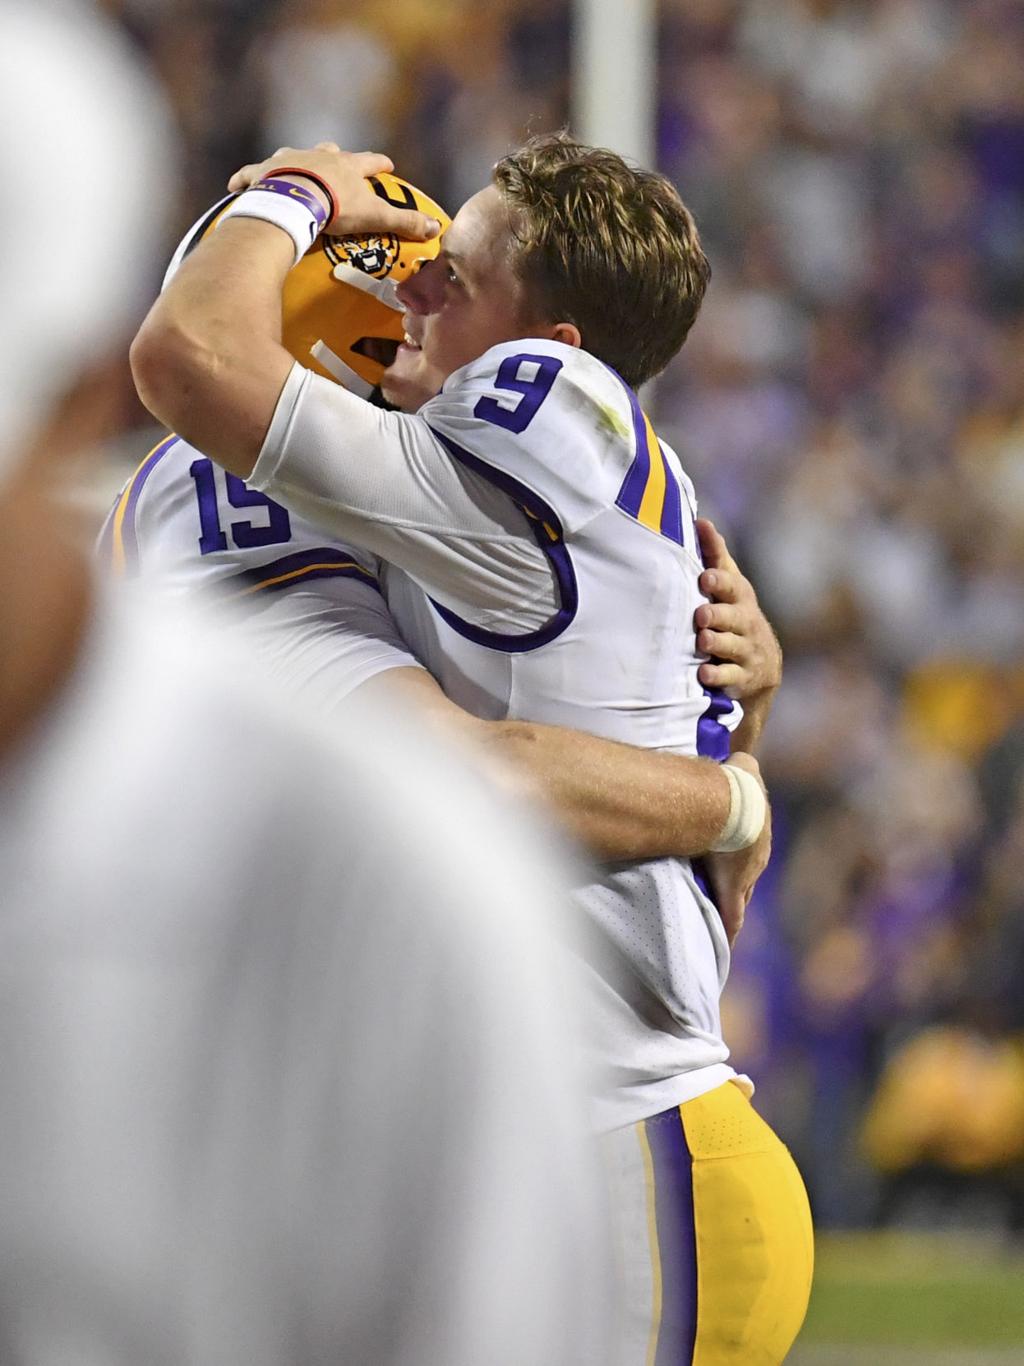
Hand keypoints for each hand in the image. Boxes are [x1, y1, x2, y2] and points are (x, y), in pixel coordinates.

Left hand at [227, 144, 442, 241]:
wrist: (296, 201)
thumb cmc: (338, 207)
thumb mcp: (375, 216)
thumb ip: (404, 222)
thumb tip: (436, 228)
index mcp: (347, 166)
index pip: (370, 161)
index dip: (379, 164)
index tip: (387, 165)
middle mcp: (318, 156)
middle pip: (330, 151)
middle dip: (335, 156)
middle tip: (335, 162)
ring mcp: (289, 160)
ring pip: (293, 155)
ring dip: (294, 162)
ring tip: (291, 170)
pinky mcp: (263, 172)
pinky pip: (252, 173)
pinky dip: (246, 178)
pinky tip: (238, 183)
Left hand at [694, 518, 781, 700]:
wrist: (762, 666)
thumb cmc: (735, 615)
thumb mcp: (730, 587)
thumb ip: (715, 557)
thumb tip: (700, 521)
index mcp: (739, 598)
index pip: (732, 586)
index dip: (720, 581)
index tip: (705, 577)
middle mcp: (745, 623)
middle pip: (733, 617)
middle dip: (718, 615)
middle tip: (702, 614)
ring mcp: (746, 651)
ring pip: (731, 646)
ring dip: (717, 643)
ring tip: (703, 640)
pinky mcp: (742, 678)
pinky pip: (731, 677)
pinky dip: (718, 677)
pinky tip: (703, 674)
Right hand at [704, 753, 770, 946]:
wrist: (733, 801)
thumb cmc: (735, 782)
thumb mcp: (743, 767)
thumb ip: (742, 763)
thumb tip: (740, 754)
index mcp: (761, 830)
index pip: (753, 849)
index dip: (742, 857)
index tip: (734, 861)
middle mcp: (760, 854)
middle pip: (750, 876)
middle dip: (741, 883)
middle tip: (728, 892)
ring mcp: (748, 873)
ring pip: (742, 895)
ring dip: (733, 902)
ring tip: (721, 915)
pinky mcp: (732, 888)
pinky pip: (732, 914)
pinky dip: (729, 927)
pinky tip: (726, 943)